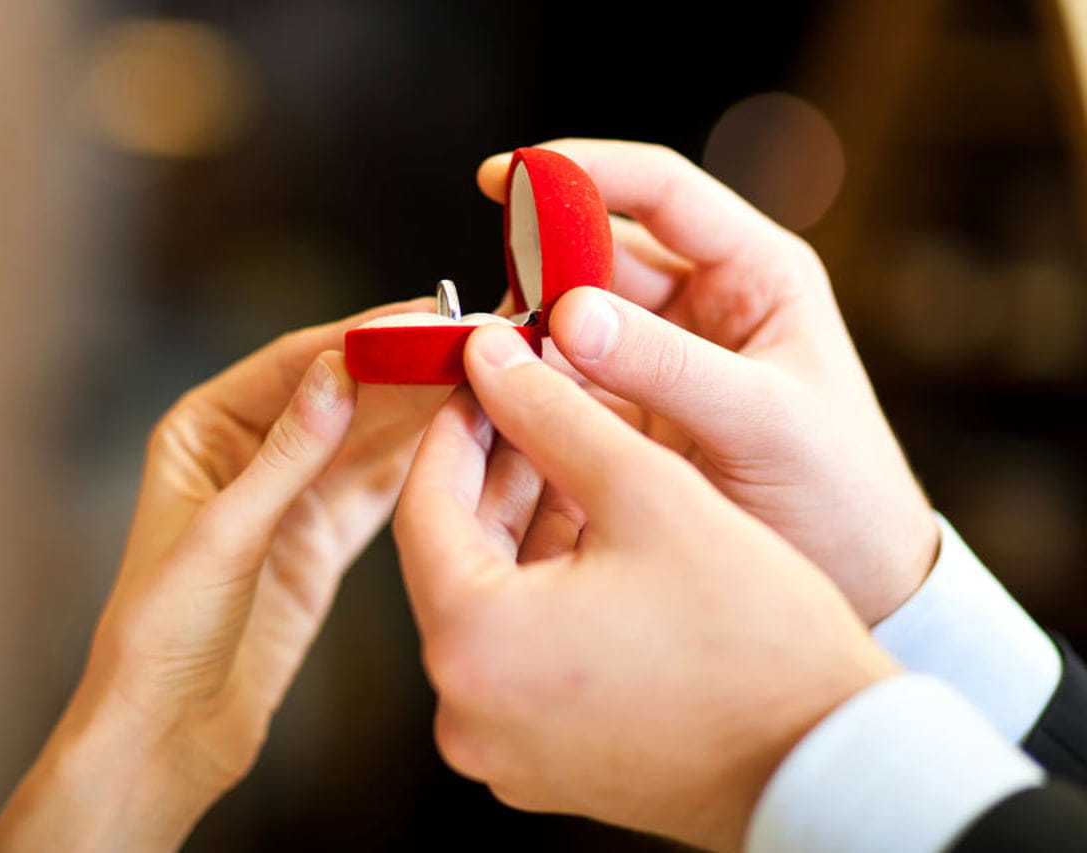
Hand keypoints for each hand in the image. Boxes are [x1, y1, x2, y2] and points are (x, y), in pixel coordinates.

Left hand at [0, 299, 446, 850]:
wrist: (172, 731)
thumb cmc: (161, 634)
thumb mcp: (225, 534)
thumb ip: (289, 454)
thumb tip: (338, 371)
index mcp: (203, 431)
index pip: (294, 364)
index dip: (361, 337)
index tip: (423, 318)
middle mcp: (249, 454)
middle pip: (341, 394)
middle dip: (403, 370)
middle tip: (470, 345)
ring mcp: (290, 498)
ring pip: (367, 440)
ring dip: (420, 413)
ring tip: (480, 382)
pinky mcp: (322, 541)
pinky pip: (376, 489)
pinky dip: (416, 466)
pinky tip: (459, 439)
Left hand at [394, 325, 898, 851]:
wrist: (828, 759)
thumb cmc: (749, 631)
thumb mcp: (643, 490)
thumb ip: (551, 413)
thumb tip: (491, 360)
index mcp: (471, 645)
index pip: (423, 508)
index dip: (455, 431)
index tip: (483, 381)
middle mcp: (466, 709)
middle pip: (456, 558)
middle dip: (495, 474)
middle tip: (530, 404)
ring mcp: (503, 747)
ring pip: (492, 605)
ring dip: (524, 526)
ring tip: (570, 453)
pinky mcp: (544, 764)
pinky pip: (521, 655)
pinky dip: (545, 589)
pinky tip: (590, 528)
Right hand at [477, 140, 937, 623]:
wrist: (860, 586)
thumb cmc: (840, 494)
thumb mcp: (765, 421)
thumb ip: (669, 366)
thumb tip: (566, 314)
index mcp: (756, 273)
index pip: (660, 191)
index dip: (580, 171)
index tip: (503, 175)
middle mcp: (704, 303)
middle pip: (597, 254)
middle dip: (536, 270)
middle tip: (485, 309)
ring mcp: (664, 359)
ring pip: (571, 318)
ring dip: (525, 333)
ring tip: (485, 364)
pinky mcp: (633, 413)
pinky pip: (566, 381)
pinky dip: (530, 386)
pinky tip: (499, 403)